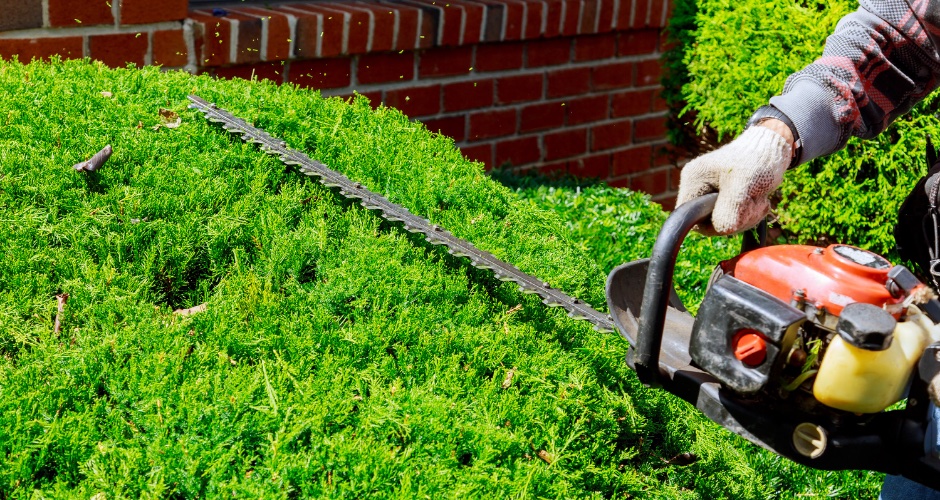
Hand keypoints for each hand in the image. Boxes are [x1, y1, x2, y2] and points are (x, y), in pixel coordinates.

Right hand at [676, 122, 793, 234]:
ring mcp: (711, 192)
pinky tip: (758, 200)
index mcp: (693, 180)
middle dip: (735, 218)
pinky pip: (732, 218)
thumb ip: (730, 208)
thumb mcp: (743, 184)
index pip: (689, 216)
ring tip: (759, 199)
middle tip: (754, 203)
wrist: (774, 148)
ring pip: (722, 222)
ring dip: (746, 216)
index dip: (711, 222)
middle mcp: (698, 186)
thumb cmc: (757, 160)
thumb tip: (722, 230)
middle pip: (707, 222)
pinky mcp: (724, 197)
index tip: (735, 212)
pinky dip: (748, 214)